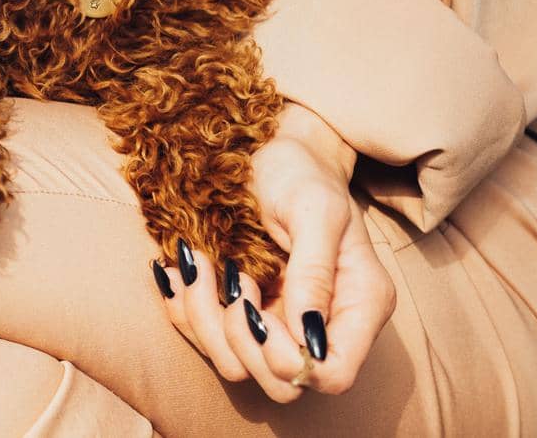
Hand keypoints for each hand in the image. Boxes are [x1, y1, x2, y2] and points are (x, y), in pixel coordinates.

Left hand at [152, 103, 395, 401]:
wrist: (272, 153)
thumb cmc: (301, 174)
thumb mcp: (313, 211)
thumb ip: (313, 270)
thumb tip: (307, 334)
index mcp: (357, 306)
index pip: (332, 375)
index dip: (289, 359)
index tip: (260, 310)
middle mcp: (319, 325)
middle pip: (280, 385)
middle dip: (242, 341)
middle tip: (234, 282)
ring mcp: (278, 322)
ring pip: (235, 366)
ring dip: (205, 319)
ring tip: (205, 264)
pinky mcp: (241, 311)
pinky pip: (202, 336)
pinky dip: (183, 307)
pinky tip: (180, 268)